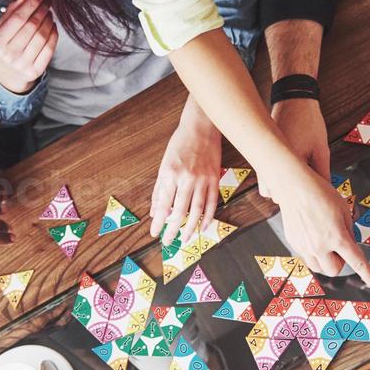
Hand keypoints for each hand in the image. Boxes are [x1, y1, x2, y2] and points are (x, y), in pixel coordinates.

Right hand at [0, 0, 57, 94]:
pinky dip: (53, 34)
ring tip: (49, 12)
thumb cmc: (7, 45)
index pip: (18, 19)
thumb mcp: (3, 28)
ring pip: (42, 36)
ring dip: (48, 21)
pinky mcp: (35, 71)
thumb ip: (13, 10)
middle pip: (31, 26)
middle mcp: (9, 54)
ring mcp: (23, 64)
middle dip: (41, 10)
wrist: (9, 73)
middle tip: (47, 1)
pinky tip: (52, 26)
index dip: (31, 4)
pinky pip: (49, 49)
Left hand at [150, 109, 222, 245]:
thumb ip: (160, 190)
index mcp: (170, 174)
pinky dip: (208, 217)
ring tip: (185, 238)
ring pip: (197, 210)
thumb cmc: (180, 144)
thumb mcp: (164, 165)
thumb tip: (155, 212)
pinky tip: (203, 226)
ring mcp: (202, 179)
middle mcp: (186, 179)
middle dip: (173, 230)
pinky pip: (212, 202)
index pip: (163, 204)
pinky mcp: (214, 178)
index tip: (154, 234)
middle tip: (168, 242)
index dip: (158, 222)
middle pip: (179, 211)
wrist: (201, 127)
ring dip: (190, 228)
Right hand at [268, 100, 330, 192]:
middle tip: (307, 188)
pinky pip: (265, 178)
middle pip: (278, 195)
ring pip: (268, 189)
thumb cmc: (307, 120)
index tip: (316, 195)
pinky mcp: (261, 157)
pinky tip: (288, 172)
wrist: (293, 99)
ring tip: (296, 180)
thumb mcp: (321, 148)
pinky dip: (275, 179)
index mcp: (287, 162)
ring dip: (281, 188)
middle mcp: (271, 163)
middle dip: (292, 194)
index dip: (308, 196)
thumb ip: (323, 172)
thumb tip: (327, 189)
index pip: (296, 193)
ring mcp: (263, 161)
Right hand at [269, 162, 369, 291]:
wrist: (294, 187)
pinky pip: (306, 257)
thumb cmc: (319, 193)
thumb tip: (350, 242)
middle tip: (340, 247)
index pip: (357, 263)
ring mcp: (305, 246)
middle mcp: (320, 246)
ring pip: (319, 267)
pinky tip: (313, 235)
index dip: (369, 276)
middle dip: (340, 262)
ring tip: (325, 243)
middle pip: (334, 270)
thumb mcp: (343, 209)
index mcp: (337, 237)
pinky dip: (313, 252)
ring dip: (326, 260)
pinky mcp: (294, 243)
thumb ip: (349, 229)